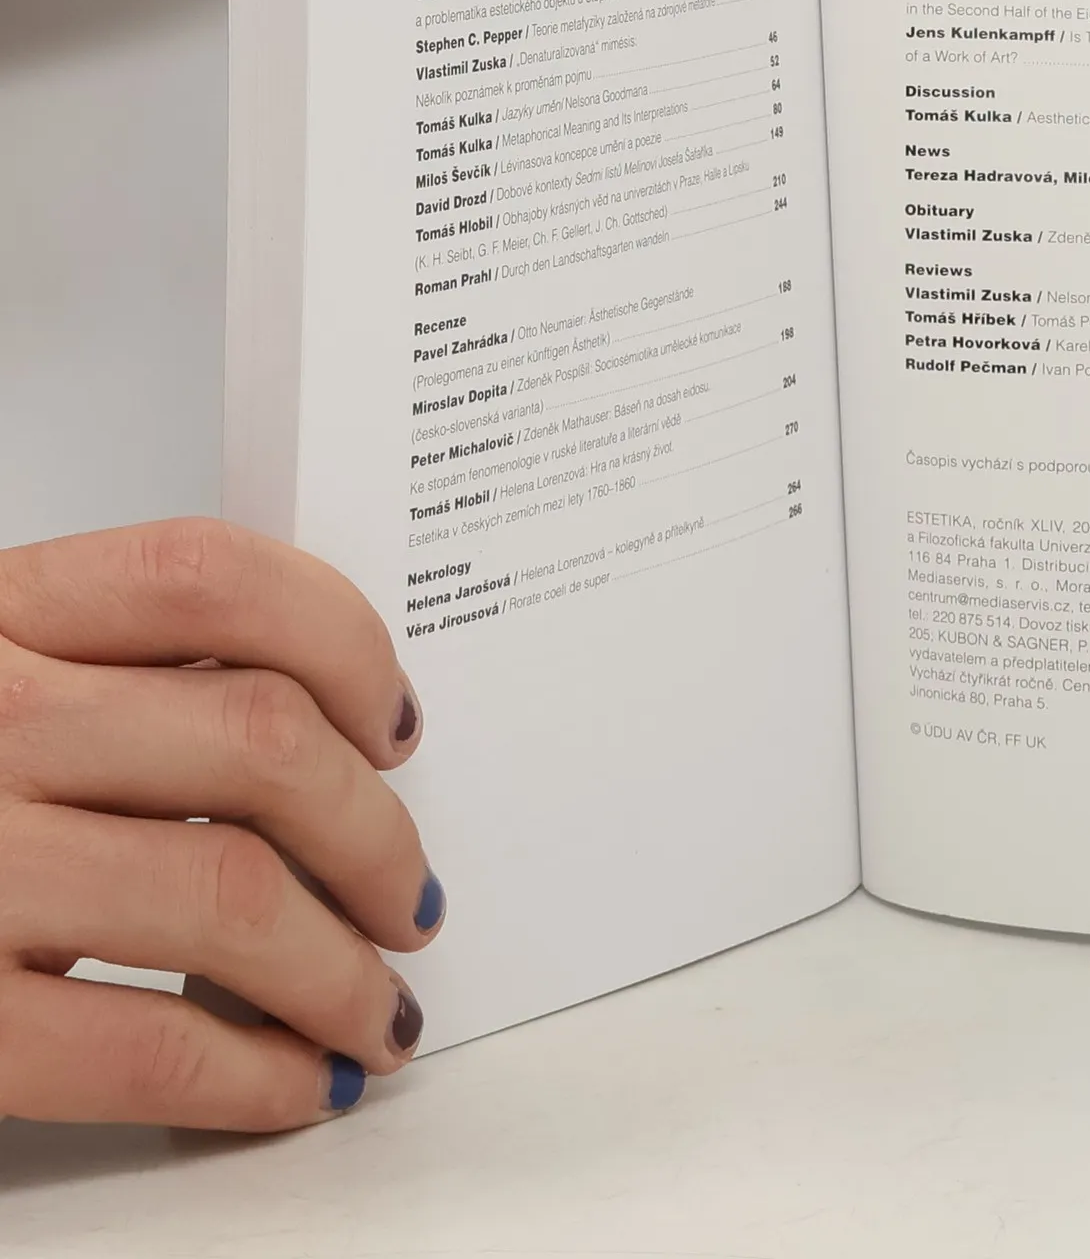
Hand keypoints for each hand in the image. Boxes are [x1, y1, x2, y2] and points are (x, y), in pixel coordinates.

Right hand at [0, 520, 441, 1130]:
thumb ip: (111, 676)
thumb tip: (320, 741)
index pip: (213, 575)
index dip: (344, 643)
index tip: (394, 722)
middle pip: (260, 739)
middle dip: (376, 834)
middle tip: (408, 895)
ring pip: (230, 889)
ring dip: (342, 966)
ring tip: (376, 1007)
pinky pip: (143, 1049)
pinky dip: (252, 1075)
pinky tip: (293, 1083)